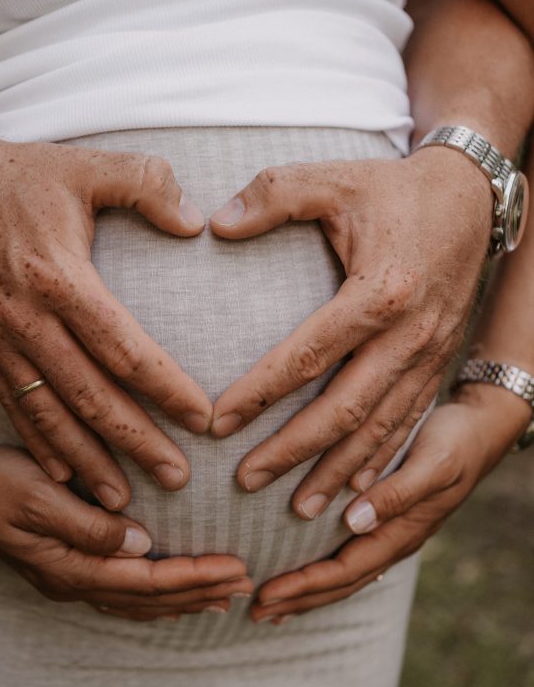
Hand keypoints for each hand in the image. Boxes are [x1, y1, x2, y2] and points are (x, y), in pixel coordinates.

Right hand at [0, 131, 212, 505]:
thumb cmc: (17, 173)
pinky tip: (60, 476)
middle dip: (136, 442)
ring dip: (88, 461)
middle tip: (178, 478)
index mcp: (61, 279)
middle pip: (91, 396)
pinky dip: (38, 446)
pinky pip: (14, 407)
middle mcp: (28, 321)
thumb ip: (146, 185)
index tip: (202, 418)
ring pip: (50, 415)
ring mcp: (0, 340)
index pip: (124, 349)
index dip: (166, 388)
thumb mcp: (86, 167)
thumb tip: (194, 222)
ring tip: (122, 501)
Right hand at [0, 444, 252, 618]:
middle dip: (200, 591)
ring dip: (183, 599)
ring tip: (224, 595)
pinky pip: (124, 592)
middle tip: (248, 581)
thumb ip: (88, 524)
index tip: (236, 567)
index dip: (194, 577)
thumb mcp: (38, 495)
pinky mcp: (69, 566)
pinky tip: (175, 591)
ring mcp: (69, 578)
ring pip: (138, 601)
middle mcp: (73, 581)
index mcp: (69, 567)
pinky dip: (157, 594)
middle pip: (149, 599)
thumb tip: (140, 545)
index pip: (146, 582)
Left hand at [208, 147, 492, 515]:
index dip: (259, 393)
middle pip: (345, 409)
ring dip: (337, 470)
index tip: (217, 422)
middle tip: (245, 480)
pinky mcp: (439, 362)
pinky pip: (408, 422)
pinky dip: (381, 461)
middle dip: (293, 450)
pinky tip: (354, 491)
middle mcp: (409, 334)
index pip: (308, 355)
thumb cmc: (393, 189)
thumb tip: (216, 225)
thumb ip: (273, 195)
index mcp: (380, 290)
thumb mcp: (333, 178)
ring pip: (380, 428)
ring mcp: (429, 354)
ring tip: (297, 507)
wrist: (471, 197)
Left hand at [250, 384, 529, 621]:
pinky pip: (350, 556)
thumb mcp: (434, 463)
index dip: (304, 585)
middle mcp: (394, 540)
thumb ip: (397, 493)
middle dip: (297, 600)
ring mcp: (392, 534)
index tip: (265, 593)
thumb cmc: (457, 441)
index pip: (345, 570)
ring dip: (307, 592)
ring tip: (270, 605)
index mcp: (402, 532)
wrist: (481, 429)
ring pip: (345, 575)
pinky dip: (321, 571)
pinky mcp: (387, 520)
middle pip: (341, 584)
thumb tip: (355, 521)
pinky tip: (302, 573)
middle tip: (253, 611)